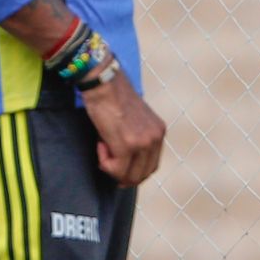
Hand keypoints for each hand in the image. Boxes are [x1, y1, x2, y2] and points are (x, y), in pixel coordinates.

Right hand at [79, 68, 165, 186]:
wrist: (104, 83)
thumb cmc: (113, 98)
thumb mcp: (134, 120)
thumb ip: (137, 139)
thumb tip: (126, 165)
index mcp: (159, 131)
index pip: (151, 165)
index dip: (133, 171)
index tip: (118, 167)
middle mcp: (155, 138)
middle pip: (143, 174)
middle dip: (123, 175)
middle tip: (107, 163)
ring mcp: (143, 143)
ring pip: (129, 176)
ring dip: (112, 168)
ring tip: (103, 148)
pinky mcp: (127, 146)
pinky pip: (115, 169)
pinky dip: (104, 162)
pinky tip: (100, 144)